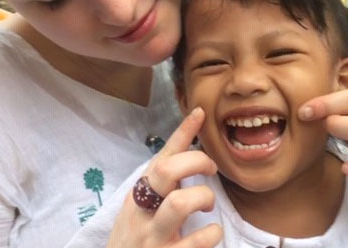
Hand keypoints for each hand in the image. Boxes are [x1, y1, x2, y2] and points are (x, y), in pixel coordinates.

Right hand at [106, 107, 222, 247]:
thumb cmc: (134, 241)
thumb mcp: (139, 210)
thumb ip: (158, 188)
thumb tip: (187, 162)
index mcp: (138, 194)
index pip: (160, 157)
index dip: (181, 133)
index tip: (200, 113)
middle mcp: (142, 212)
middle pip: (167, 171)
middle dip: (196, 161)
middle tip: (211, 168)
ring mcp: (153, 237)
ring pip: (180, 202)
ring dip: (203, 196)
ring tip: (208, 204)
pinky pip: (198, 241)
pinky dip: (213, 233)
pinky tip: (212, 233)